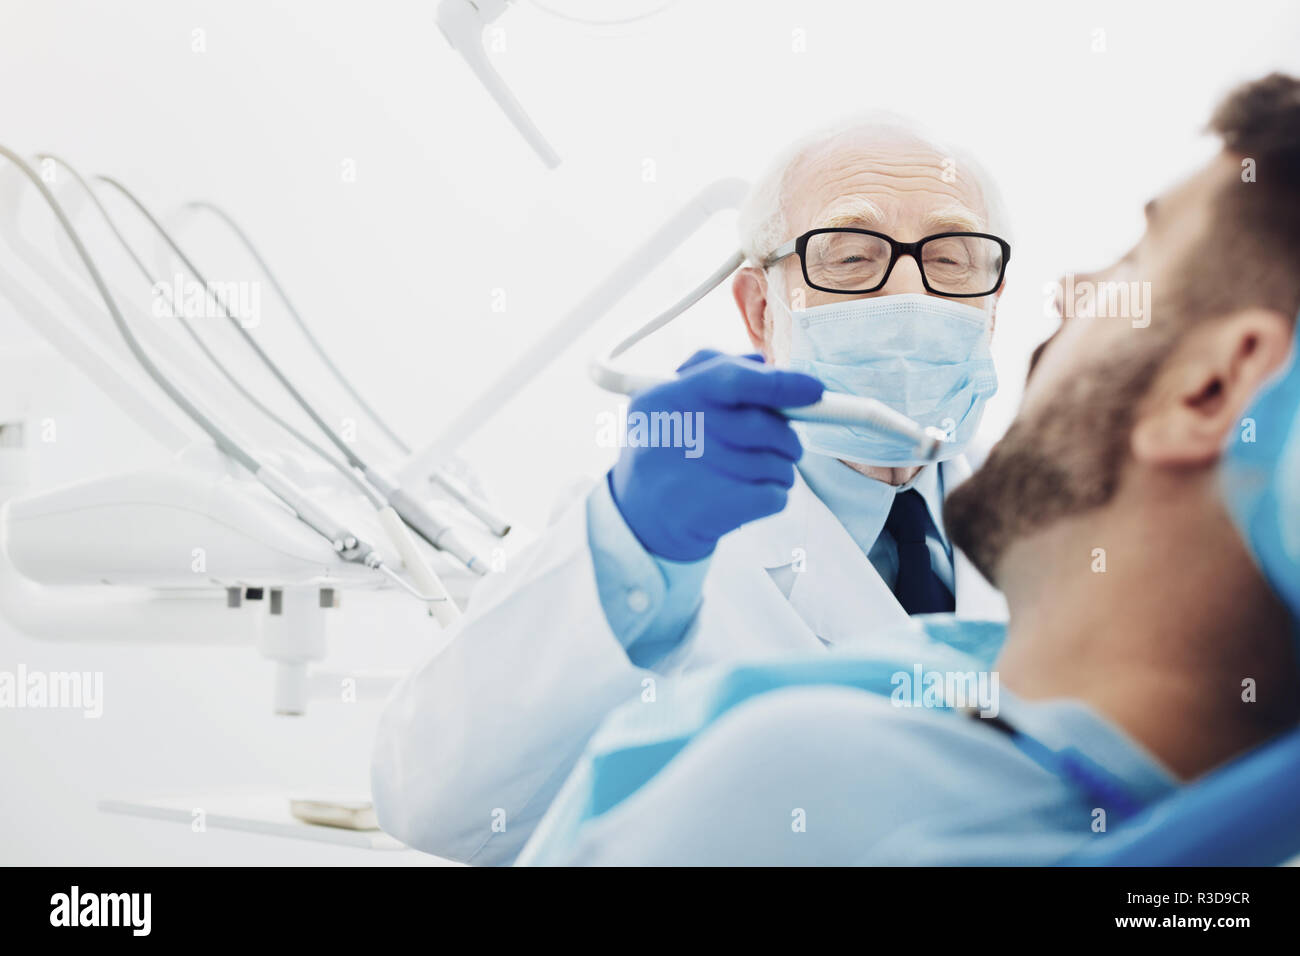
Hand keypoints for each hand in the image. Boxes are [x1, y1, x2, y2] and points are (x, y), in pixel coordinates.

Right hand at [609, 351, 822, 560]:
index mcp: (664, 397)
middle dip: (785, 437)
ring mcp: (696, 474)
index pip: (732, 378)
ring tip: (750, 474)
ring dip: (778, 468)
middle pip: (765, 426)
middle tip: (781, 445)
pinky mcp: (716, 510)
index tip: (814, 389)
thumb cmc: (664, 453)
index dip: (780, 383)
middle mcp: (677, 433)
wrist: (638, 521)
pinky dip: (773, 494)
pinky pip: (776, 494)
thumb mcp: (667, 403)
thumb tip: (762, 362)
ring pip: (778, 463)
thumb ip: (712, 374)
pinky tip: (746, 496)